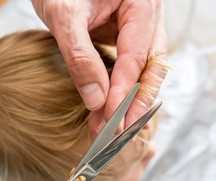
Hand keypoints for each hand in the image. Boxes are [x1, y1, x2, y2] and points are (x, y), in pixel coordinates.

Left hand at [31, 0, 166, 133]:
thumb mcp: (64, 14)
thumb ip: (80, 56)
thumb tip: (96, 100)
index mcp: (142, 4)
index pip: (136, 56)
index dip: (124, 90)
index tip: (113, 118)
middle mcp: (149, 18)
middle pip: (151, 69)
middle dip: (136, 104)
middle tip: (121, 132)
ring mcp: (142, 29)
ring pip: (146, 72)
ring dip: (132, 102)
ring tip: (117, 127)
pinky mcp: (130, 39)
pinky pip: (134, 69)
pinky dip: (125, 91)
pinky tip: (116, 109)